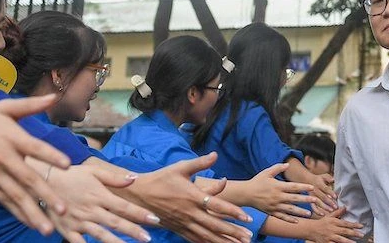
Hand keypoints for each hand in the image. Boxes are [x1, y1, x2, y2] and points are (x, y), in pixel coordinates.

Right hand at [0, 95, 70, 234]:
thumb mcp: (4, 108)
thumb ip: (31, 105)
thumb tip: (55, 96)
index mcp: (11, 137)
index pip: (35, 148)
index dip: (51, 156)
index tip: (68, 165)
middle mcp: (3, 158)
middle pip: (27, 178)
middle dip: (46, 195)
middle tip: (64, 210)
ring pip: (16, 197)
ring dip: (33, 213)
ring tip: (48, 228)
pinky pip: (6, 202)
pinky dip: (19, 213)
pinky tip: (32, 224)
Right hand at [44, 162, 157, 242]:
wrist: (43, 181)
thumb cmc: (70, 175)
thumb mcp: (93, 172)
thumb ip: (114, 178)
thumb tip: (134, 178)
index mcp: (99, 195)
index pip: (124, 207)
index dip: (140, 214)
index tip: (154, 220)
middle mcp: (91, 210)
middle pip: (116, 223)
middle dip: (133, 231)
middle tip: (148, 238)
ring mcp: (79, 221)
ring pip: (101, 235)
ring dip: (117, 242)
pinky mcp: (67, 230)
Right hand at [122, 153, 254, 242]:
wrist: (139, 195)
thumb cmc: (161, 179)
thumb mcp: (180, 168)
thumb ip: (199, 163)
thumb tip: (215, 154)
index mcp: (193, 197)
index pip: (217, 206)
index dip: (233, 212)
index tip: (247, 218)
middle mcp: (190, 212)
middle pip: (215, 225)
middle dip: (233, 232)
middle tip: (249, 238)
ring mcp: (184, 223)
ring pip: (207, 235)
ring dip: (223, 241)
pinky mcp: (178, 229)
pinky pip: (195, 239)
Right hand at [244, 163, 319, 221]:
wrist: (245, 194)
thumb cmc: (257, 181)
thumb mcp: (266, 172)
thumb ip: (278, 168)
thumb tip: (288, 164)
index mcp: (277, 186)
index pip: (293, 187)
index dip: (303, 187)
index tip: (312, 188)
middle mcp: (277, 197)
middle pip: (294, 199)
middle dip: (306, 200)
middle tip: (315, 200)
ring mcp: (274, 206)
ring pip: (290, 210)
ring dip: (300, 212)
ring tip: (309, 213)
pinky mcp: (271, 212)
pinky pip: (282, 217)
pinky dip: (289, 219)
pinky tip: (297, 221)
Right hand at [302, 206, 362, 242]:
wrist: (310, 229)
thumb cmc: (321, 223)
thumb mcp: (329, 216)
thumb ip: (338, 212)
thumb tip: (345, 207)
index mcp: (334, 222)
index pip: (345, 223)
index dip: (354, 224)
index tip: (361, 226)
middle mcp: (332, 229)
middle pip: (344, 231)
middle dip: (353, 233)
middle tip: (362, 234)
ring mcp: (329, 236)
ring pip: (340, 239)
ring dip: (348, 241)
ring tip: (355, 242)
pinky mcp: (326, 242)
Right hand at [306, 170, 338, 211]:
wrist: (307, 181)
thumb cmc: (318, 179)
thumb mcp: (323, 176)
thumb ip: (328, 177)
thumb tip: (332, 180)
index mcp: (319, 183)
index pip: (325, 189)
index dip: (330, 193)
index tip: (336, 197)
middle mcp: (315, 190)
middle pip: (323, 197)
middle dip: (329, 202)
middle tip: (336, 207)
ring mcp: (312, 196)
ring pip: (318, 203)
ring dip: (325, 207)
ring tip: (331, 211)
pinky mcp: (310, 201)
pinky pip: (313, 207)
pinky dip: (317, 211)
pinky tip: (322, 214)